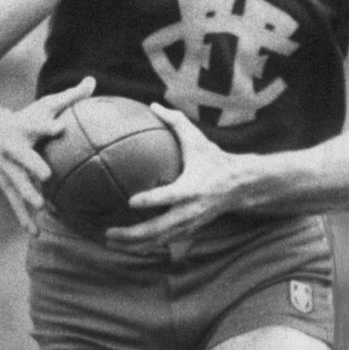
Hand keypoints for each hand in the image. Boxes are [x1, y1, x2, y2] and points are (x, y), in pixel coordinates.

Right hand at [0, 77, 94, 233]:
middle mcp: (13, 148)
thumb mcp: (43, 105)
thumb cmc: (23, 119)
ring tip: (40, 208)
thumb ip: (70, 96)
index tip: (59, 127)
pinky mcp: (4, 183)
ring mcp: (6, 168)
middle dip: (33, 166)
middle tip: (47, 176)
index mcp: (26, 129)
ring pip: (16, 183)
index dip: (49, 126)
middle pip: (23, 158)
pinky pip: (13, 202)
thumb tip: (93, 80)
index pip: (39, 125)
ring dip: (26, 196)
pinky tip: (34, 234)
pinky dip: (23, 218)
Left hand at [105, 102, 243, 251]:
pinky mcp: (188, 230)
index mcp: (191, 188)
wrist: (240, 185)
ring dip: (134, 244)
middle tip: (108, 232)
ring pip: (159, 240)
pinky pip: (164, 241)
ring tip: (110, 241)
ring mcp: (189, 224)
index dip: (151, 200)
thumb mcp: (197, 139)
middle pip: (159, 229)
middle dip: (132, 234)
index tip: (130, 201)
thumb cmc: (214, 159)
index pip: (169, 196)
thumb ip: (175, 121)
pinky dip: (145, 245)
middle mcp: (189, 210)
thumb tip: (152, 104)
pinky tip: (127, 244)